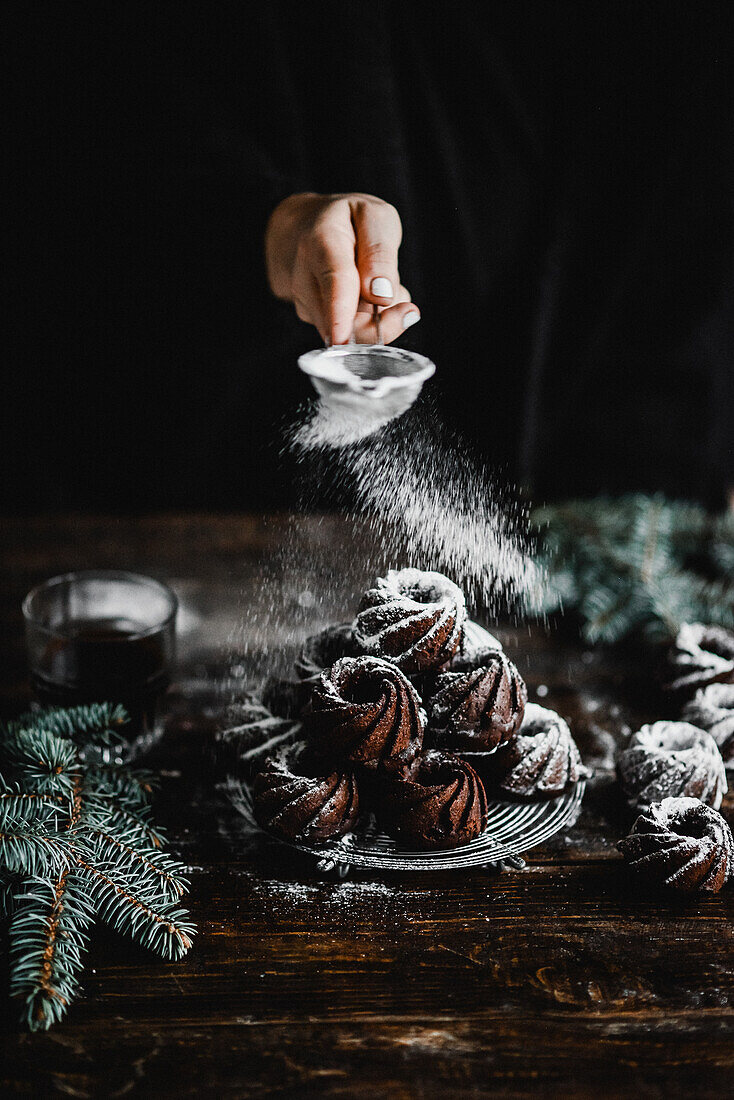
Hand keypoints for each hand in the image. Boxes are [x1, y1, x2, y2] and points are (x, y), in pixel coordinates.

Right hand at [265, 192, 419, 345]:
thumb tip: (382, 295)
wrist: (305, 228)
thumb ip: (380, 252)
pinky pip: (348, 332)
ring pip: (348, 333)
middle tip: (408, 311)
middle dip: (379, 326)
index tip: (344, 337)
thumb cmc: (346, 221)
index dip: (339, 313)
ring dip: (376, 320)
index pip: (334, 280)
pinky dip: (367, 321)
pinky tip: (367, 298)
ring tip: (381, 288)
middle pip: (341, 321)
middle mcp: (306, 277)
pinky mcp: (313, 321)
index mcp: (321, 241)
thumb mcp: (374, 217)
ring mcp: (306, 304)